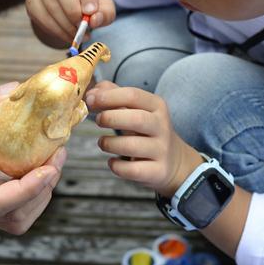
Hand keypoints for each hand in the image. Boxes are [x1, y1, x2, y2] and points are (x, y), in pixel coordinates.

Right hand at [0, 83, 64, 233]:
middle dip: (41, 190)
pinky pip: (6, 195)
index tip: (50, 165)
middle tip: (56, 154)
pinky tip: (33, 151)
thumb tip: (13, 91)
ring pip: (13, 212)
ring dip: (37, 188)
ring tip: (50, 155)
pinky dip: (25, 179)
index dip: (30, 188)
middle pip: (13, 218)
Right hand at [26, 0, 116, 47]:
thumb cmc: (89, 0)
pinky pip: (41, 17)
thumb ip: (105, 12)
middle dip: (73, 10)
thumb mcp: (103, 4)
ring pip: (50, 4)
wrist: (70, 4)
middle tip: (82, 26)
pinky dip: (56, 30)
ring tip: (79, 33)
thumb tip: (94, 20)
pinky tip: (68, 34)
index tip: (91, 11)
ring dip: (66, 24)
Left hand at [86, 82, 202, 196]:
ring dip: (109, 143)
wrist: (173, 160)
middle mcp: (162, 126)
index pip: (133, 95)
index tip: (90, 100)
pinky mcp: (158, 171)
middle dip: (110, 118)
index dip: (108, 97)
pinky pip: (132, 170)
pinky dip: (117, 166)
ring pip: (132, 146)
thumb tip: (91, 93)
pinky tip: (113, 161)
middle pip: (136, 119)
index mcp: (157, 106)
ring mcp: (161, 150)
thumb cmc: (146, 130)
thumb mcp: (136, 109)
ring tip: (103, 142)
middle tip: (98, 120)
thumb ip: (113, 95)